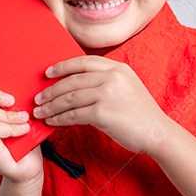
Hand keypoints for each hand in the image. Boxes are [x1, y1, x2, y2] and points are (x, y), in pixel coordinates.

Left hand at [32, 56, 170, 155]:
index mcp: (117, 67)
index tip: (47, 73)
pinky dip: (59, 119)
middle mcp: (112, 77)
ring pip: (69, 98)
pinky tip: (52, 122)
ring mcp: (107, 94)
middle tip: (38, 98)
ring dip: (51, 106)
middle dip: (51, 90)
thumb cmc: (140, 114)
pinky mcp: (102, 113)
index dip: (62, 66)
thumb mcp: (127, 86)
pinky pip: (73, 115)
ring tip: (40, 112)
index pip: (83, 62)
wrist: (157, 133)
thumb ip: (106, 80)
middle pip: (72, 81)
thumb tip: (76, 83)